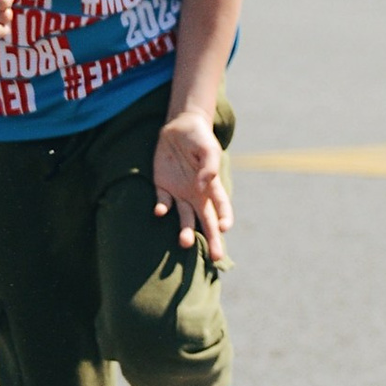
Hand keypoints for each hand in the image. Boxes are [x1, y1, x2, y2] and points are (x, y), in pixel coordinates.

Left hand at [152, 107, 231, 260]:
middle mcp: (197, 194)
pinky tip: (161, 211)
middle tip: (216, 258)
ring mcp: (180, 193)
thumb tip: (202, 186)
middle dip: (212, 240)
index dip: (225, 218)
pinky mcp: (163, 187)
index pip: (222, 206)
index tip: (224, 228)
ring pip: (185, 218)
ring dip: (185, 232)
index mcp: (212, 186)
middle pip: (206, 221)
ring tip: (184, 242)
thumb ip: (208, 166)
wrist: (178, 128)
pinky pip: (163, 202)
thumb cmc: (199, 138)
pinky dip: (162, 208)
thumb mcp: (208, 148)